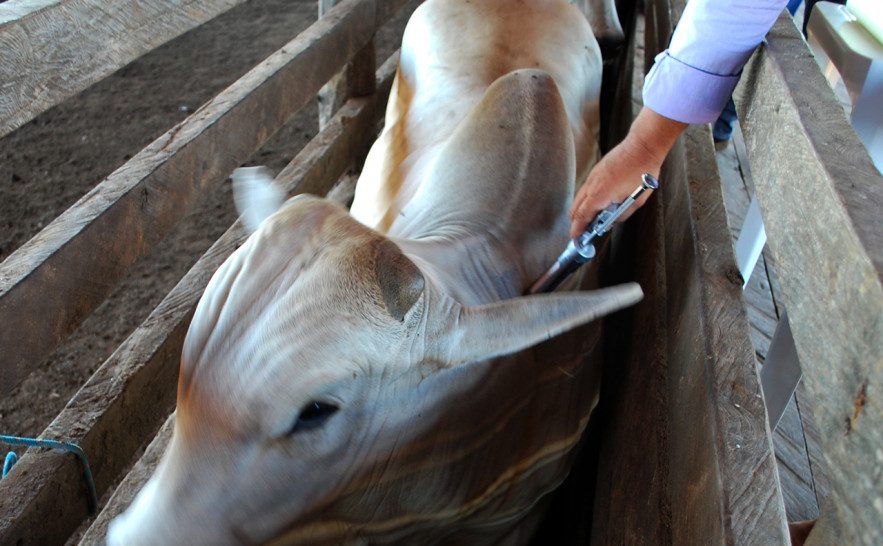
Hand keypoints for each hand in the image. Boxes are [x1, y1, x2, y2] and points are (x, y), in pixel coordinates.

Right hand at [569, 107, 686, 237]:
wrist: (642, 146)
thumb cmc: (642, 172)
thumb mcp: (636, 201)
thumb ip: (622, 214)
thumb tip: (611, 222)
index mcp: (600, 195)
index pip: (582, 217)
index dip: (577, 229)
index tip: (575, 238)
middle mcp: (592, 186)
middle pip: (575, 208)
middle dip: (575, 222)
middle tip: (581, 231)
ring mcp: (592, 176)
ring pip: (579, 198)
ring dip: (580, 210)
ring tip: (590, 218)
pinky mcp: (596, 170)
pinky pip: (585, 189)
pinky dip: (586, 199)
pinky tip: (596, 202)